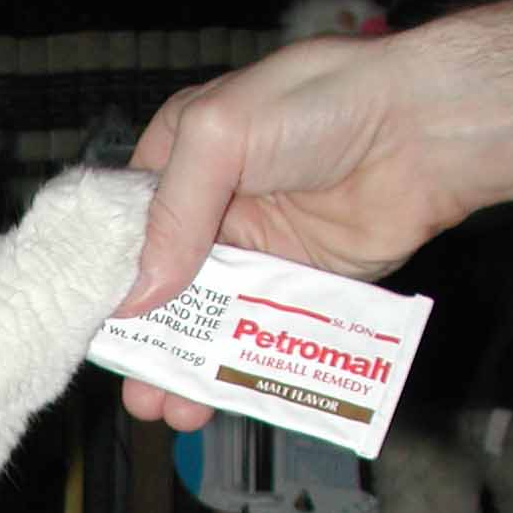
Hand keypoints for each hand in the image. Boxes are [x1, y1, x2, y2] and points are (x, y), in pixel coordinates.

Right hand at [114, 33, 467, 429]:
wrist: (427, 131)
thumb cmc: (325, 105)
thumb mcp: (221, 134)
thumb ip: (171, 212)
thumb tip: (135, 297)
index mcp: (180, 157)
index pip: (125, 227)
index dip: (104, 278)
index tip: (86, 328)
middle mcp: (212, 207)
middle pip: (158, 287)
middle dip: (139, 339)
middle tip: (130, 383)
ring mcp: (254, 251)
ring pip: (204, 321)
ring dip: (180, 366)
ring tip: (162, 407)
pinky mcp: (296, 287)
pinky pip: (255, 338)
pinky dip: (232, 372)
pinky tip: (209, 401)